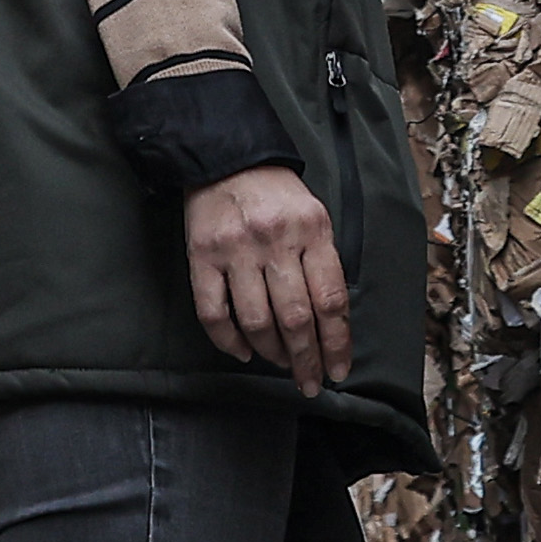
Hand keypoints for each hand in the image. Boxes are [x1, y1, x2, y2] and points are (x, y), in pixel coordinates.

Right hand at [183, 164, 350, 394]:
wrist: (227, 158)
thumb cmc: (277, 195)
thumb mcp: (315, 217)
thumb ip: (323, 264)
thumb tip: (330, 325)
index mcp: (312, 230)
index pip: (331, 300)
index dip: (337, 343)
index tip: (338, 370)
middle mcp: (275, 241)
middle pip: (296, 318)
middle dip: (307, 360)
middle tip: (310, 383)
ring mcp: (235, 250)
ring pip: (257, 321)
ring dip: (272, 354)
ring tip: (281, 363)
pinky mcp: (202, 257)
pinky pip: (213, 313)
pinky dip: (229, 341)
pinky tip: (243, 352)